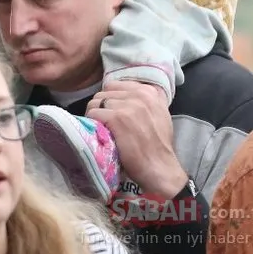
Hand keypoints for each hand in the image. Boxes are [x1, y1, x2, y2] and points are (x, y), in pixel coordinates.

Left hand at [87, 81, 187, 197]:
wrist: (160, 168)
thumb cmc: (158, 146)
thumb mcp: (160, 115)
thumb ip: (147, 102)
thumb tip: (127, 95)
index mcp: (148, 92)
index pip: (115, 85)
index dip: (109, 99)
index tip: (109, 112)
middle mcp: (138, 95)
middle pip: (103, 93)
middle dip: (100, 107)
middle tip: (102, 123)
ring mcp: (127, 106)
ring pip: (96, 102)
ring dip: (94, 115)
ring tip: (99, 128)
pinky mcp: (116, 118)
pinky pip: (93, 113)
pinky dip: (92, 123)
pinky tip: (98, 133)